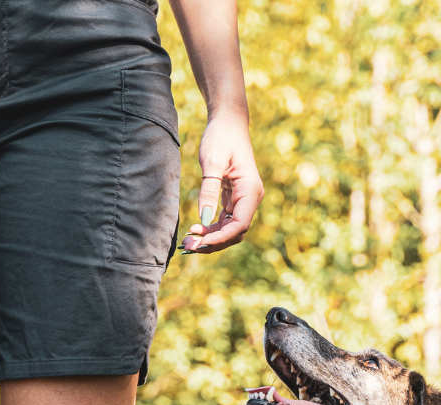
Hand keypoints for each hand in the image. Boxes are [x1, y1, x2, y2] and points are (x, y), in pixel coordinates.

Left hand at [182, 112, 263, 253]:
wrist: (228, 121)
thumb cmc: (221, 136)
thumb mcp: (212, 161)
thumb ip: (208, 191)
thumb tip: (203, 218)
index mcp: (250, 190)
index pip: (239, 225)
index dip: (220, 238)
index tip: (200, 241)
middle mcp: (251, 198)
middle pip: (235, 232)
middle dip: (213, 242)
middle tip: (189, 247)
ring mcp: (243, 200)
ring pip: (229, 229)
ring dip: (210, 238)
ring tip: (189, 241)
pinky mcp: (234, 199)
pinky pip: (225, 221)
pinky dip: (211, 229)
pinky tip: (196, 230)